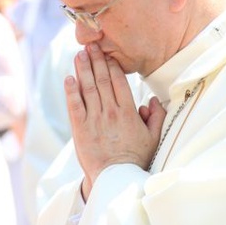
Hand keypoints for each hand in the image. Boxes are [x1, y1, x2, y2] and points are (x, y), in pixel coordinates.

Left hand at [65, 43, 165, 197]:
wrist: (115, 179)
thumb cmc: (136, 158)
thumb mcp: (154, 138)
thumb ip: (156, 116)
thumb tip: (153, 100)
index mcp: (129, 112)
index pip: (119, 82)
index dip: (112, 65)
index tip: (108, 54)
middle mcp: (111, 112)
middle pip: (102, 80)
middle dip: (96, 60)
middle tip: (91, 45)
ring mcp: (94, 120)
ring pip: (88, 89)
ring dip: (83, 69)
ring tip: (79, 54)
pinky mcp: (80, 129)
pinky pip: (75, 105)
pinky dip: (71, 90)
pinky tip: (69, 78)